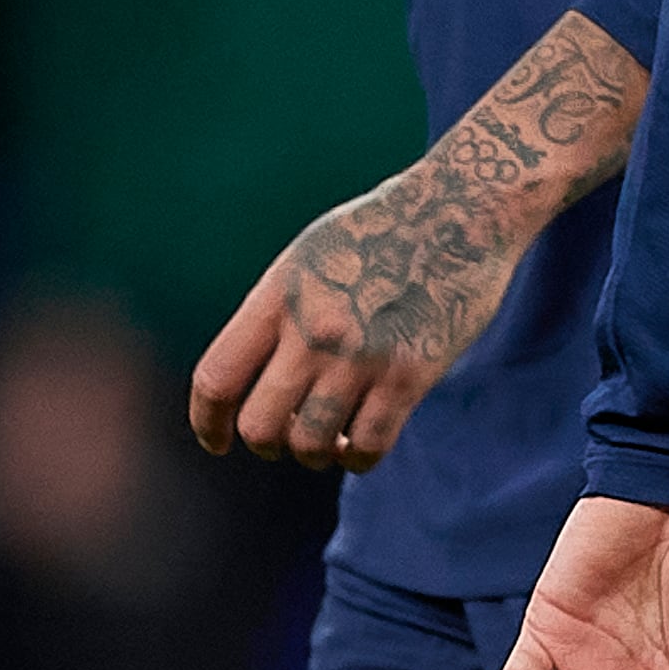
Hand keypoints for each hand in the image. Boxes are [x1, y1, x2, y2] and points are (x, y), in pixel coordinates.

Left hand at [188, 11, 647, 472]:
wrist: (462, 210)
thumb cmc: (383, 230)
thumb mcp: (310, 256)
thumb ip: (277, 313)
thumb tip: (250, 379)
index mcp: (279, 295)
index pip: (217, 378)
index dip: (206, 423)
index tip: (217, 442)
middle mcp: (313, 329)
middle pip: (260, 426)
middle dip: (268, 444)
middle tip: (287, 437)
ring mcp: (361, 356)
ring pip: (311, 445)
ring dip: (317, 454)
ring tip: (330, 440)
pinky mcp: (409, 376)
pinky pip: (368, 448)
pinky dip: (359, 458)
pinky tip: (361, 444)